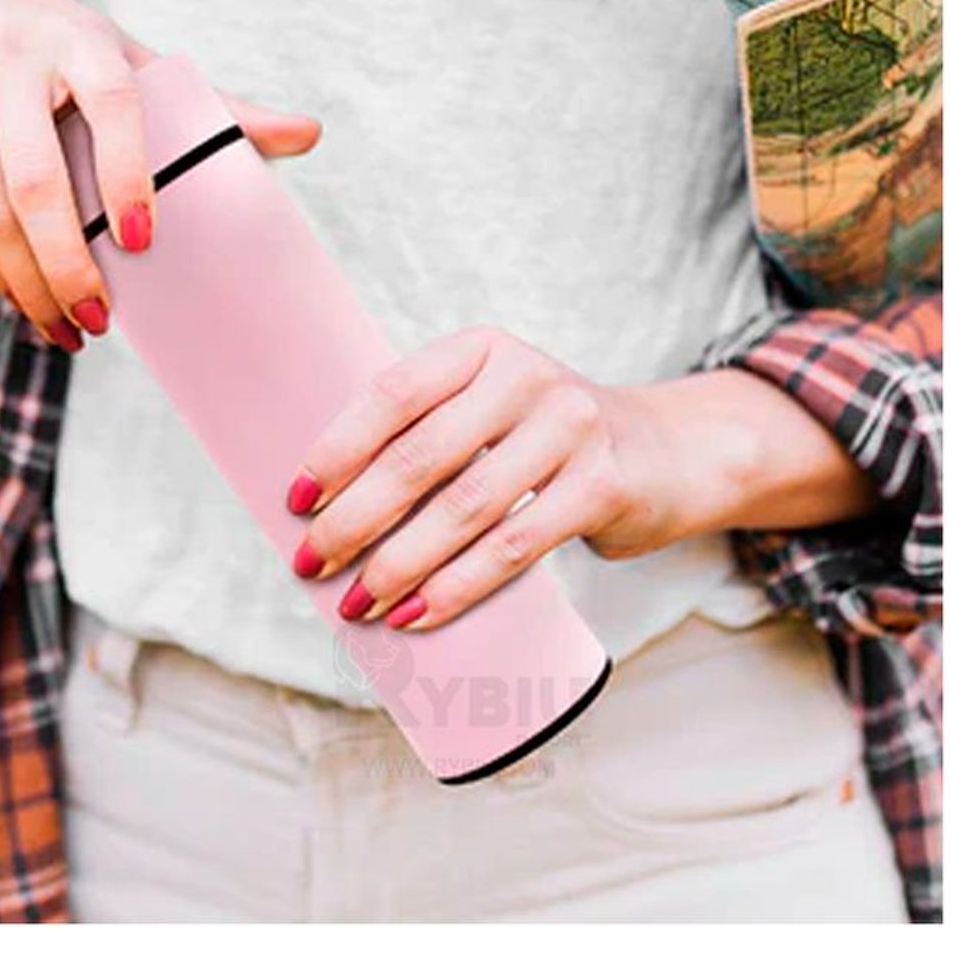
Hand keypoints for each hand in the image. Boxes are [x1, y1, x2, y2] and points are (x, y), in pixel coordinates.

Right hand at [0, 0, 320, 347]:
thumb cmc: (64, 51)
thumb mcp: (128, 61)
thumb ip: (212, 104)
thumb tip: (309, 135)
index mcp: (80, 38)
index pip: (111, 106)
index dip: (126, 174)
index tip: (142, 242)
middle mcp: (5, 55)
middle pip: (34, 182)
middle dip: (67, 265)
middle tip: (102, 322)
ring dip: (27, 282)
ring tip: (66, 329)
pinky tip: (21, 301)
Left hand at [284, 325, 875, 630]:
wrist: (668, 451)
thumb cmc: (542, 438)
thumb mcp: (489, 407)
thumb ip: (425, 434)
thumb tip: (322, 505)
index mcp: (481, 350)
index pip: (393, 394)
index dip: (338, 448)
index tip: (296, 500)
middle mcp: (527, 376)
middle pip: (420, 457)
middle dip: (355, 520)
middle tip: (312, 565)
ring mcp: (571, 428)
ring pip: (463, 510)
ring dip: (399, 565)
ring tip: (356, 603)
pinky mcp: (602, 486)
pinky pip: (513, 547)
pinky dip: (456, 587)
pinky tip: (416, 613)